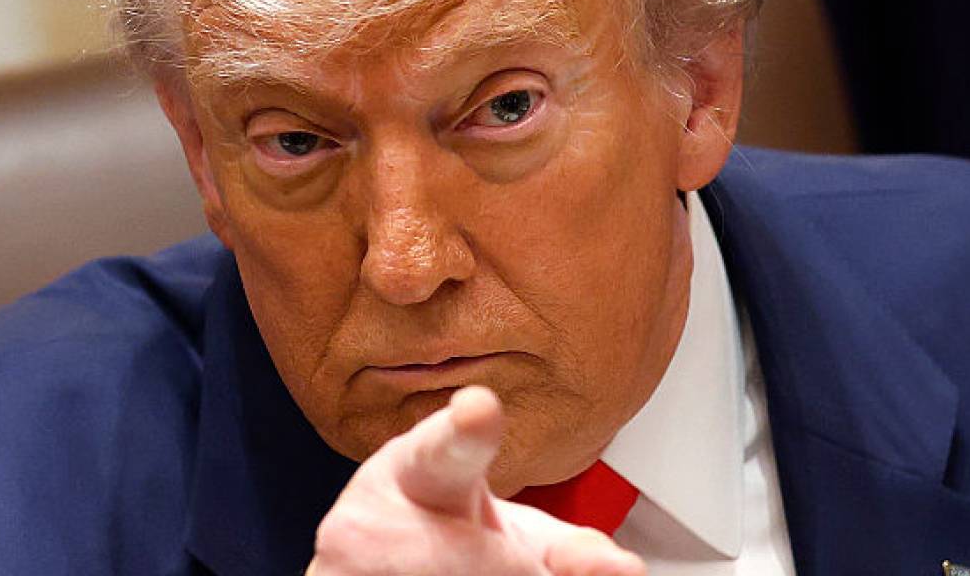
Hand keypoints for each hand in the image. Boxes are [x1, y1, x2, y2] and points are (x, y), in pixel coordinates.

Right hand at [306, 385, 646, 575]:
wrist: (368, 566)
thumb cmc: (442, 540)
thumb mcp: (507, 531)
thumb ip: (569, 548)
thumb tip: (622, 570)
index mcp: (418, 472)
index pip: (444, 452)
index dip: (466, 432)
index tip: (479, 409)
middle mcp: (370, 520)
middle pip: (483, 566)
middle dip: (514, 573)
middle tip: (505, 563)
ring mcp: (347, 567)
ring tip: (468, 566)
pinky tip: (458, 574)